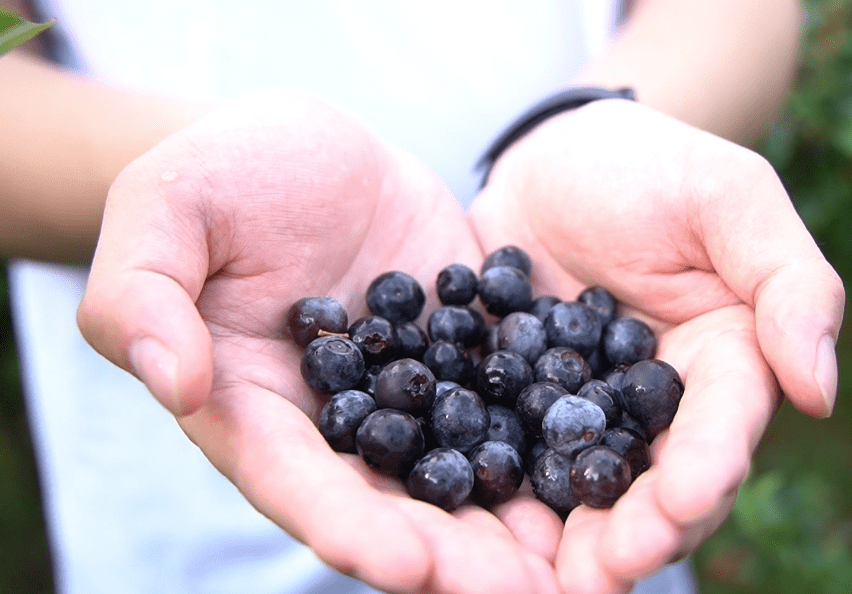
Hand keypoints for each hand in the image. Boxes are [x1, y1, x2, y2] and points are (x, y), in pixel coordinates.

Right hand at [77, 90, 562, 593]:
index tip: (409, 566)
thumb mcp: (167, 208)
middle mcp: (334, 420)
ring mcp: (408, 391)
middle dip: (453, 555)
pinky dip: (548, 442)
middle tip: (522, 591)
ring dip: (511, 522)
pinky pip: (508, 402)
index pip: (296, 482)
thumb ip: (142, 294)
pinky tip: (600, 470)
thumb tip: (168, 382)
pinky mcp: (464, 354)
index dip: (348, 527)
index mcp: (253, 405)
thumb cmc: (222, 168)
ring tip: (572, 566)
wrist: (311, 142)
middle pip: (390, 502)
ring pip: (458, 470)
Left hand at [470, 99, 844, 592]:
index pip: (724, 426)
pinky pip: (511, 454)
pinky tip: (479, 528)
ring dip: (572, 539)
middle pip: (658, 482)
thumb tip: (820, 392)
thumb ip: (789, 282)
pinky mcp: (520, 406)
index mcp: (725, 361)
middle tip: (606, 570)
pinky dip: (501, 494)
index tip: (682, 502)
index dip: (706, 468)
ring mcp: (585, 412)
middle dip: (638, 530)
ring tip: (553, 580)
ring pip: (586, 486)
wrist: (556, 158)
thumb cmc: (654, 166)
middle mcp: (659, 405)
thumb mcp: (730, 197)